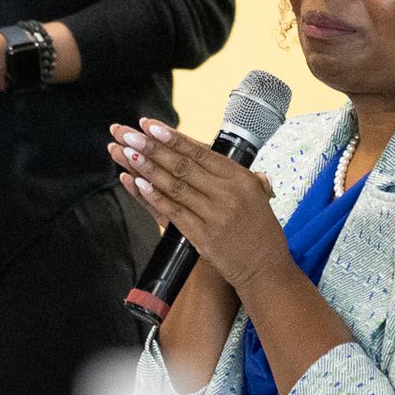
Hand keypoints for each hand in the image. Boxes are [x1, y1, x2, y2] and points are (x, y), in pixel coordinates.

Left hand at [109, 119, 288, 292]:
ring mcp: (215, 215)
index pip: (201, 152)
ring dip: (148, 168)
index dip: (174, 138)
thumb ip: (237, 175)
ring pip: (175, 186)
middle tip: (130, 134)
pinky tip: (138, 184)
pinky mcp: (203, 236)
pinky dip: (154, 197)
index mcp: (242, 178)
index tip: (152, 126)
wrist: (266, 268)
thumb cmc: (261, 231)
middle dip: (153, 148)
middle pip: (183, 166)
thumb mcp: (258, 196)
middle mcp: (228, 193)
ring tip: (127, 153)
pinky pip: (174, 212)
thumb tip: (214, 157)